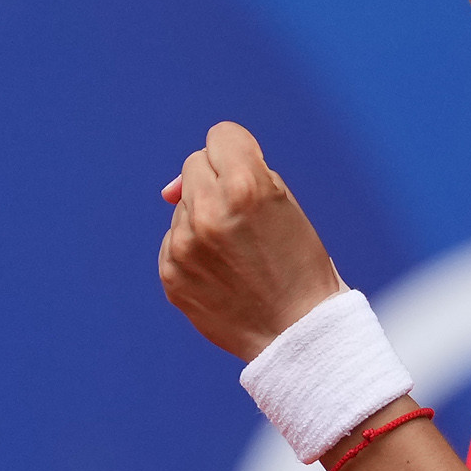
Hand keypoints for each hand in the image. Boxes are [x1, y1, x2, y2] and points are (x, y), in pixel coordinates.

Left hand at [158, 121, 344, 358]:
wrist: (299, 334)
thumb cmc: (301, 268)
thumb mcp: (287, 207)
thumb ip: (242, 177)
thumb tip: (169, 190)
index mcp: (247, 188)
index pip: (221, 135)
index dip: (240, 152)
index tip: (252, 173)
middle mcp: (209, 211)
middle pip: (195, 165)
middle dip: (218, 181)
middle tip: (247, 217)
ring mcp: (185, 245)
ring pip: (183, 206)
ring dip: (205, 218)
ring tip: (239, 253)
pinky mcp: (171, 273)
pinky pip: (174, 241)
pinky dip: (195, 250)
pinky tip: (224, 273)